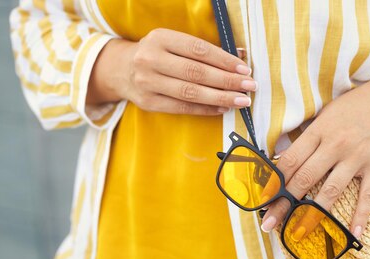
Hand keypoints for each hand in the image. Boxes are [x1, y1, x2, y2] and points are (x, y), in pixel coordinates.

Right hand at [87, 29, 255, 114]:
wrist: (120, 70)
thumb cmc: (158, 54)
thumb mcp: (174, 43)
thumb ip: (204, 50)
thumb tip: (240, 56)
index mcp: (160, 38)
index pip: (199, 49)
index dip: (224, 60)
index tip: (244, 69)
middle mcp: (151, 59)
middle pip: (196, 73)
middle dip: (227, 81)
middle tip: (249, 87)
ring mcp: (148, 82)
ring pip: (190, 93)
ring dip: (220, 98)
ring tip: (241, 100)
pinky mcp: (148, 103)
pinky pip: (182, 107)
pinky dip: (205, 109)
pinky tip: (222, 108)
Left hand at [260, 57, 369, 239]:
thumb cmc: (356, 105)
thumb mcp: (326, 114)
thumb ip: (307, 138)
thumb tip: (283, 160)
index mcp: (319, 131)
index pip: (290, 160)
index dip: (273, 182)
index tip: (262, 200)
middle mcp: (335, 145)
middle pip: (304, 179)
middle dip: (283, 204)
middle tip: (269, 224)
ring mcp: (357, 157)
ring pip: (331, 191)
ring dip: (312, 215)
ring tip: (297, 234)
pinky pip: (368, 196)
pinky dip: (361, 216)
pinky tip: (354, 235)